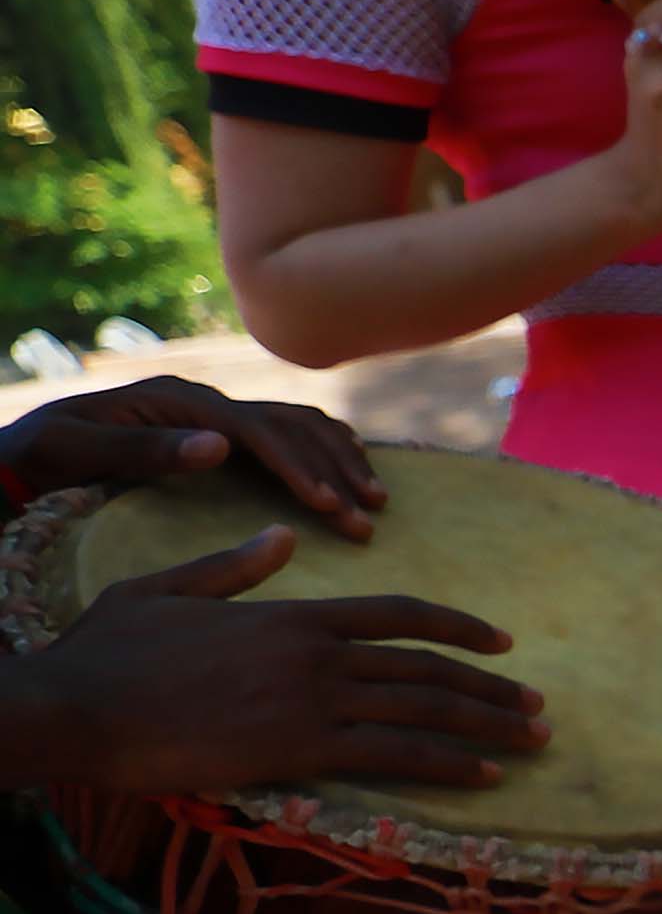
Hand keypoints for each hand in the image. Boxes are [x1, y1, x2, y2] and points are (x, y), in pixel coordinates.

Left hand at [0, 382, 387, 536]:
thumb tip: (220, 444)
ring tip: (375, 498)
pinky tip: (350, 470)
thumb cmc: (41, 454)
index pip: (255, 430)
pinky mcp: (217, 432)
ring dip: (340, 460)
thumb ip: (145, 448)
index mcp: (177, 400)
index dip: (296, 465)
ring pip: (297, 426)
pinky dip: (325, 449)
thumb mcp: (77, 450)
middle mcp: (204, 400)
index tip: (327, 503)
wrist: (20, 451)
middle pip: (289, 425)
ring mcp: (213, 413)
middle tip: (370, 513)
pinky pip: (286, 433)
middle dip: (335, 468)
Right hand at [1, 536, 540, 802]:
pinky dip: (450, 765)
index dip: (459, 627)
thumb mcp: (166, 592)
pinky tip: (487, 776)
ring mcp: (312, 702)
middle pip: (427, 668)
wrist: (76, 708)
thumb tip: (285, 535)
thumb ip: (232, 567)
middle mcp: (317, 655)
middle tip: (539, 706)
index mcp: (292, 615)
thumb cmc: (109, 654)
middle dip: (491, 689)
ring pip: (426, 711)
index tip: (502, 643)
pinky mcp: (299, 750)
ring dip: (489, 727)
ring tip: (535, 740)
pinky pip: (396, 756)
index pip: (399, 614)